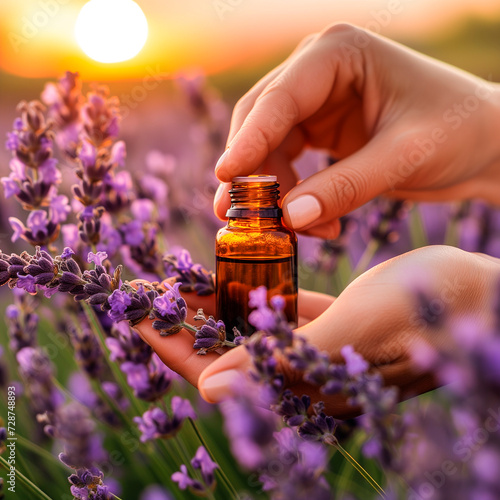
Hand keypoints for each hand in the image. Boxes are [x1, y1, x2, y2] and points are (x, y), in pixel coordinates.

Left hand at [134, 246, 499, 415]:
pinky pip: (280, 308)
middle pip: (225, 350)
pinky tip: (229, 270)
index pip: (220, 371)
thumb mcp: (348, 336)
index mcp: (303, 386)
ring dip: (214, 305)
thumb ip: (280, 363)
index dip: (176, 346)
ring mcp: (316, 345)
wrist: (475, 300)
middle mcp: (303, 371)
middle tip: (145, 295)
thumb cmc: (421, 316)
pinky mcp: (331, 321)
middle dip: (184, 324)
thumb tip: (209, 391)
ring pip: (250, 327)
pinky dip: (253, 291)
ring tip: (178, 281)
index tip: (137, 316)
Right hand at [213, 23, 499, 238]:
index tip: (224, 178)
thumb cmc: (457, 132)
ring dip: (275, 195)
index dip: (248, 142)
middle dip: (253, 175)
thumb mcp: (403, 157)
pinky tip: (314, 223)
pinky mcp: (318, 131)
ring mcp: (315, 103)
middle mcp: (317, 73)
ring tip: (295, 232)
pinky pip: (287, 166)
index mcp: (337, 54)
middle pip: (261, 124)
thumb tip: (289, 219)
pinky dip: (293, 198)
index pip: (278, 99)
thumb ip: (345, 187)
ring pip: (269, 150)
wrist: (482, 144)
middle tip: (243, 220)